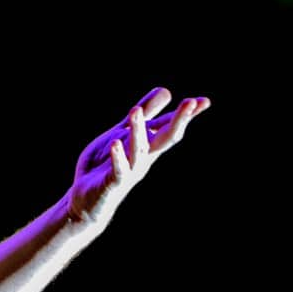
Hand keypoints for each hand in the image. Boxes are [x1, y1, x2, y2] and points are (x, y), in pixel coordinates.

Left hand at [78, 87, 210, 172]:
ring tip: (135, 110)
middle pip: (166, 138)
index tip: (205, 101)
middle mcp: (144, 157)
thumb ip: (145, 113)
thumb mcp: (124, 132)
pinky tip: (116, 143)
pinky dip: (118, 157)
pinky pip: (119, 169)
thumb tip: (167, 91)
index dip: (187, 114)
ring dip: (138, 130)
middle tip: (190, 102)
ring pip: (139, 149)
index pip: (171, 127)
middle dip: (179, 121)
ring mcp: (130, 170)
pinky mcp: (113, 182)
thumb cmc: (107, 163)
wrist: (87, 200)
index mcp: (148, 145)